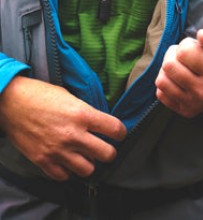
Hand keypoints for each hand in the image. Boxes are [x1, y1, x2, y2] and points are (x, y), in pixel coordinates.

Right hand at [0, 77, 126, 180]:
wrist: (13, 102)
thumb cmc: (43, 95)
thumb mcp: (72, 97)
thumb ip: (87, 112)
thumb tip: (101, 123)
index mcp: (83, 114)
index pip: (115, 129)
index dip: (121, 133)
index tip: (119, 134)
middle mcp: (73, 134)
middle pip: (107, 154)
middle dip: (109, 151)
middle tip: (105, 148)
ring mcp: (58, 150)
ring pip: (88, 169)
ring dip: (89, 163)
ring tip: (86, 156)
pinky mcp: (43, 160)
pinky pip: (64, 176)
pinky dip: (68, 171)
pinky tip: (67, 161)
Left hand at [155, 29, 202, 117]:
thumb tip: (202, 36)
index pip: (183, 52)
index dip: (187, 44)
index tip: (196, 48)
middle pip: (169, 65)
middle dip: (175, 55)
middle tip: (187, 55)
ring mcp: (195, 104)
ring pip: (162, 80)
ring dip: (169, 69)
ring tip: (182, 66)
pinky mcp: (185, 111)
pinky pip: (160, 93)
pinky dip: (167, 83)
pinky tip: (179, 79)